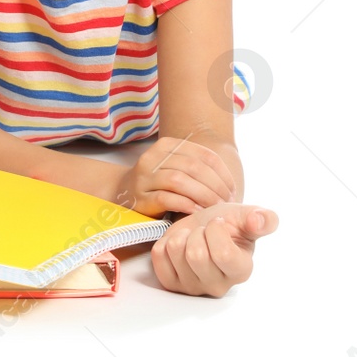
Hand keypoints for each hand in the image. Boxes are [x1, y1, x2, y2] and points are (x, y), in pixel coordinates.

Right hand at [117, 136, 237, 215]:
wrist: (124, 193)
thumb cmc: (160, 183)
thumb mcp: (177, 167)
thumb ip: (198, 168)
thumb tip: (230, 184)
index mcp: (167, 145)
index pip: (204, 155)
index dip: (223, 174)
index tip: (232, 191)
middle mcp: (153, 157)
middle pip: (193, 167)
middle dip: (216, 186)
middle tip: (226, 202)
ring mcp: (144, 177)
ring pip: (179, 181)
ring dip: (203, 196)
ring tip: (214, 208)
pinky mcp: (140, 197)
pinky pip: (166, 198)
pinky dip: (186, 205)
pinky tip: (197, 212)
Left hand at [152, 203, 277, 296]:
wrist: (204, 227)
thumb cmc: (228, 224)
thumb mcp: (247, 216)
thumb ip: (263, 219)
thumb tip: (259, 221)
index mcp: (241, 271)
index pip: (223, 254)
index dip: (216, 231)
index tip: (218, 224)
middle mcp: (218, 285)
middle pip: (196, 255)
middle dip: (197, 232)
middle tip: (203, 232)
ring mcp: (193, 287)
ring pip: (176, 252)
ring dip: (181, 235)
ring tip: (192, 237)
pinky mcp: (171, 283)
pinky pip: (158, 256)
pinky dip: (165, 242)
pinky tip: (179, 245)